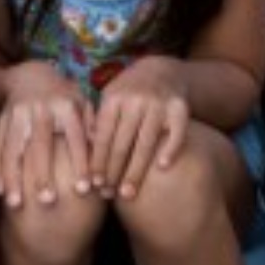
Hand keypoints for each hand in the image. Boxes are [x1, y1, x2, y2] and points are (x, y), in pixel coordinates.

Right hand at [0, 61, 93, 208]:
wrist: (31, 74)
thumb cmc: (65, 97)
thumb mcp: (83, 103)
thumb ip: (93, 127)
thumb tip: (107, 156)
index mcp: (65, 105)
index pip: (74, 137)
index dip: (80, 163)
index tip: (85, 190)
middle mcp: (40, 109)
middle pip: (40, 145)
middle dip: (42, 174)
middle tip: (48, 202)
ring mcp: (17, 115)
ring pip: (13, 149)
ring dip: (13, 177)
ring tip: (16, 204)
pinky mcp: (2, 121)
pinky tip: (0, 191)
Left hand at [90, 56, 190, 199]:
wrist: (161, 70)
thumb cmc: (128, 92)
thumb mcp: (110, 99)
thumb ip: (98, 122)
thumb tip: (85, 151)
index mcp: (114, 98)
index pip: (103, 136)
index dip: (98, 161)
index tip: (94, 184)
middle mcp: (135, 100)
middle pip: (122, 143)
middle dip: (113, 172)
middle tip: (108, 195)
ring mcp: (158, 104)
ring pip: (146, 143)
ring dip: (136, 171)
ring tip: (128, 193)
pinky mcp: (180, 108)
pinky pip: (177, 132)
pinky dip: (170, 149)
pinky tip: (162, 167)